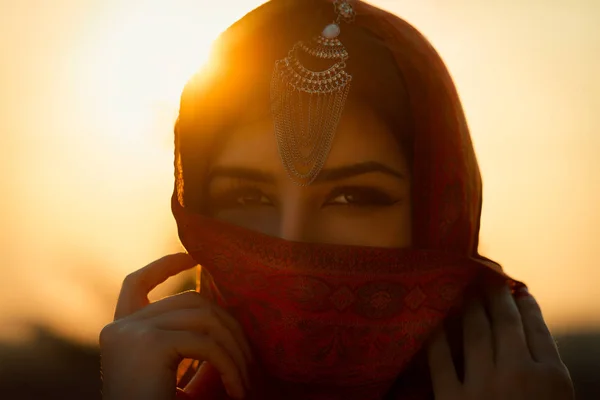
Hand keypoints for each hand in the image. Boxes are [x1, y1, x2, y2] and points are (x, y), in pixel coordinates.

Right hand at [100, 253, 252, 399]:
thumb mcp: (175, 370)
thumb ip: (189, 339)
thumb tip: (226, 313)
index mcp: (121, 332)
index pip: (135, 283)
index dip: (163, 266)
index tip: (191, 257)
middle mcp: (120, 327)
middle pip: (190, 302)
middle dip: (228, 327)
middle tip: (250, 361)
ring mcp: (131, 331)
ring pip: (204, 319)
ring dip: (235, 350)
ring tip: (246, 381)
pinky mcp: (148, 343)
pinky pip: (207, 344)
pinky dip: (231, 367)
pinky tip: (238, 391)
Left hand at [427, 285, 573, 399]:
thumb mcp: (556, 399)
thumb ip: (547, 374)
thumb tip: (527, 336)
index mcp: (552, 380)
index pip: (538, 330)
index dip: (527, 306)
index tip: (519, 290)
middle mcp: (518, 375)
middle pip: (506, 323)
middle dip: (496, 296)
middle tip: (486, 277)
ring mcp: (482, 386)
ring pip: (475, 334)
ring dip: (469, 307)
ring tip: (464, 290)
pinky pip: (440, 360)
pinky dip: (436, 337)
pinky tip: (433, 320)